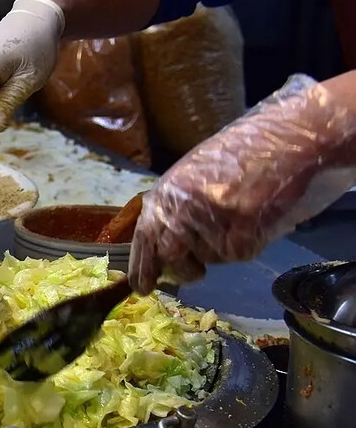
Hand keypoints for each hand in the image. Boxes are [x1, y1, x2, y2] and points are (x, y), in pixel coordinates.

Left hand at [129, 74, 355, 293]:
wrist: (284, 139)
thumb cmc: (239, 154)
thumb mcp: (191, 175)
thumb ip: (174, 206)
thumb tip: (162, 247)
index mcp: (166, 192)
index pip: (145, 238)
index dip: (142, 266)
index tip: (142, 288)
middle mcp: (181, 207)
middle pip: (171, 257)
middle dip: (183, 269)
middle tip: (194, 271)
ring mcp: (210, 220)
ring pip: (208, 257)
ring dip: (219, 249)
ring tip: (235, 219)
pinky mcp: (240, 231)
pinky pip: (237, 255)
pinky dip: (245, 244)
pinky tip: (253, 218)